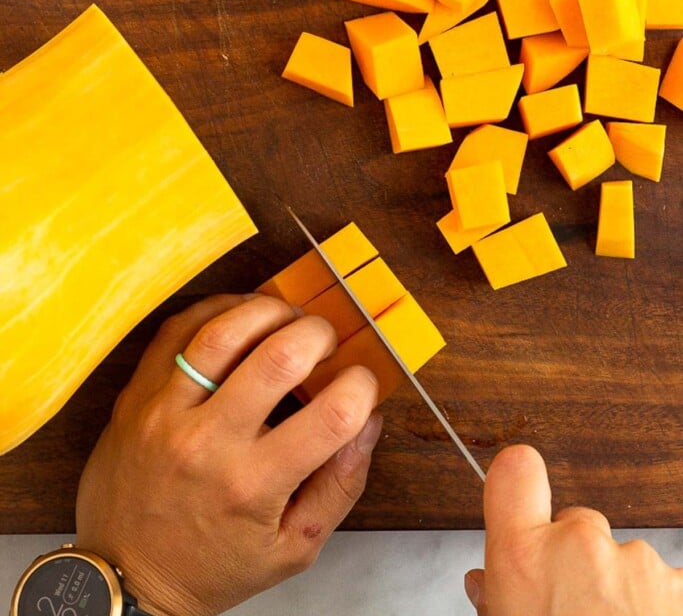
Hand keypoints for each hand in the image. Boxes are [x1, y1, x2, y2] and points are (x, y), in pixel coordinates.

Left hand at [76, 294, 380, 615]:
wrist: (127, 574)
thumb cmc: (213, 563)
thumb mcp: (292, 548)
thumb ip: (341, 485)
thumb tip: (369, 421)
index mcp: (254, 486)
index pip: (331, 416)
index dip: (361, 387)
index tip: (360, 384)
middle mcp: (208, 443)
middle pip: (279, 357)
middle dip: (318, 335)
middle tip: (326, 342)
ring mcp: (166, 414)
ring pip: (225, 331)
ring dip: (270, 310)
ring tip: (288, 319)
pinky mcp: (138, 395)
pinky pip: (178, 330)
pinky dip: (218, 309)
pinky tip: (241, 316)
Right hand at [465, 444, 682, 614]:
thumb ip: (497, 596)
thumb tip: (486, 584)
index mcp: (526, 559)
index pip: (515, 470)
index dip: (519, 476)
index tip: (523, 484)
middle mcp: (581, 548)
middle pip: (579, 524)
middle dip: (578, 559)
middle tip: (571, 607)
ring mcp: (638, 564)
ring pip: (624, 558)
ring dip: (620, 589)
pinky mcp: (682, 586)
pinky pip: (665, 584)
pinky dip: (657, 606)